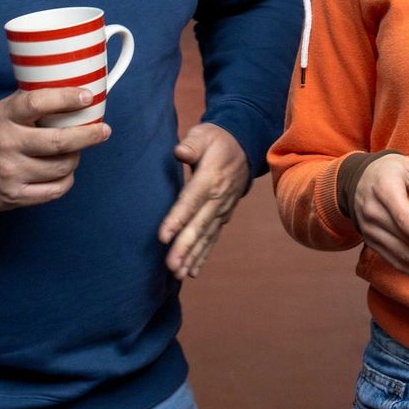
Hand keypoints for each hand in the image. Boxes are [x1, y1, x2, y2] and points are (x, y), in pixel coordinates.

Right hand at [0, 88, 111, 213]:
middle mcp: (7, 145)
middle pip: (60, 142)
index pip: (38, 102)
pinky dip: (65, 180)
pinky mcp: (14, 196)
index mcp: (3, 117)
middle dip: (89, 135)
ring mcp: (11, 173)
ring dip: (76, 158)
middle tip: (103, 131)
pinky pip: (54, 191)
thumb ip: (27, 106)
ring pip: (62, 167)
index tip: (87, 97)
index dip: (67, 98)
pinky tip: (64, 172)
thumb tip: (70, 94)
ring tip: (76, 151)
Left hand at [158, 124, 250, 279]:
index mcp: (210, 178)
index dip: (177, 219)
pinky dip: (203, 255)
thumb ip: (192, 144)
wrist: (244, 147)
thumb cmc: (217, 141)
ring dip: (193, 256)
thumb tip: (180, 152)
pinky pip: (212, 238)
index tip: (163, 236)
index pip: (191, 201)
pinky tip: (191, 271)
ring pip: (206, 236)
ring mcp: (222, 210)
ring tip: (179, 274)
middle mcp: (218, 198)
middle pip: (199, 225)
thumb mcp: (204, 134)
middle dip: (185, 247)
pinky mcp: (222, 216)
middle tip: (171, 266)